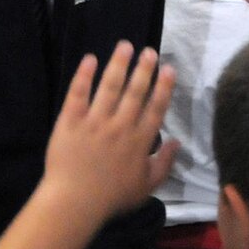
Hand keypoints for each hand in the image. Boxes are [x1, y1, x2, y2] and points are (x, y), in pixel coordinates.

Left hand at [44, 43, 177, 222]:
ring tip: (125, 45)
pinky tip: (90, 59)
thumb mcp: (146, 187)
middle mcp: (120, 126)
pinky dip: (84, 75)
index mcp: (140, 141)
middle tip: (149, 51)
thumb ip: (164, 164)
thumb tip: (177, 142)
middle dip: (144, 69)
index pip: (156, 108)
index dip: (163, 87)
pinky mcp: (70, 121)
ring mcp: (94, 121)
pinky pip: (78, 93)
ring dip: (118, 64)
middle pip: (135, 92)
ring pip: (109, 86)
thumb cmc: (111, 198)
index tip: (169, 69)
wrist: (74, 202)